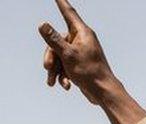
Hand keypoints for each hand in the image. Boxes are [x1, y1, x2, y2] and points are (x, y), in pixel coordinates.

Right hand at [38, 0, 145, 123]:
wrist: (103, 93)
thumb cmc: (90, 72)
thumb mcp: (68, 55)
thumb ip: (54, 39)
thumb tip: (43, 24)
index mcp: (82, 33)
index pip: (68, 13)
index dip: (61, 3)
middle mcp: (82, 40)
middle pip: (57, 41)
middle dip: (50, 56)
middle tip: (47, 68)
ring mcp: (81, 52)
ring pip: (59, 56)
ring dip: (55, 70)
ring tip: (53, 82)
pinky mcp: (80, 65)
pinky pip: (65, 66)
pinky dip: (63, 75)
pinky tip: (66, 86)